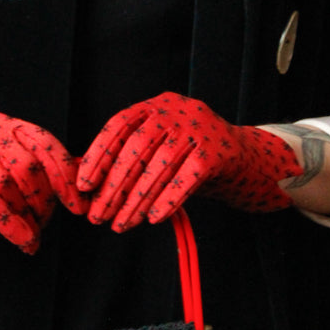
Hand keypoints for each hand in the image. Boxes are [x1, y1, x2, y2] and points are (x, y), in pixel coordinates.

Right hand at [0, 109, 80, 252]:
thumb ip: (20, 157)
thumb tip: (71, 173)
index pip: (43, 141)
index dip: (65, 172)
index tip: (78, 199)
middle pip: (32, 168)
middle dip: (46, 201)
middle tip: (45, 221)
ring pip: (14, 189)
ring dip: (31, 218)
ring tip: (32, 233)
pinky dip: (16, 229)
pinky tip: (25, 243)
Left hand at [77, 92, 300, 231]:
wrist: (245, 158)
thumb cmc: (190, 157)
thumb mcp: (159, 149)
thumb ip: (128, 159)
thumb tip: (86, 183)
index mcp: (156, 105)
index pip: (119, 126)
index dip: (99, 155)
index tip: (84, 185)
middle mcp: (177, 110)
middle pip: (137, 149)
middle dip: (114, 186)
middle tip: (98, 215)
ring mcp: (199, 128)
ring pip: (160, 167)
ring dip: (137, 200)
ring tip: (121, 224)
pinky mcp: (217, 151)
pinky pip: (187, 179)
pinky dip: (168, 200)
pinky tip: (153, 218)